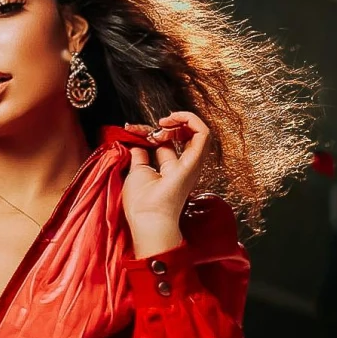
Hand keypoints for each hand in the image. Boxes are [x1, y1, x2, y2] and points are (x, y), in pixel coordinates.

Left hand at [120, 111, 210, 257]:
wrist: (148, 217)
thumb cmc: (142, 203)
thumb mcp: (137, 172)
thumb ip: (139, 157)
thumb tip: (138, 145)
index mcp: (170, 169)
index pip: (167, 142)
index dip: (152, 131)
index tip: (133, 130)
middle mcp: (184, 165)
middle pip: (183, 135)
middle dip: (169, 124)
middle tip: (153, 126)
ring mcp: (191, 163)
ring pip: (199, 132)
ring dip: (182, 119)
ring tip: (165, 122)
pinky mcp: (194, 162)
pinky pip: (204, 134)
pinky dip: (191, 120)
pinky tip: (172, 121)